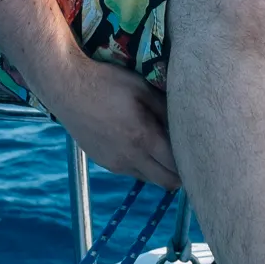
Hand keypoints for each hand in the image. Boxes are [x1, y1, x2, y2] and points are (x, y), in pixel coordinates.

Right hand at [49, 59, 179, 189]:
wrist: (66, 87)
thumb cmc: (106, 81)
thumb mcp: (141, 88)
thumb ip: (166, 108)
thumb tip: (185, 122)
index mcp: (143, 138)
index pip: (177, 166)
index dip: (191, 165)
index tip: (199, 155)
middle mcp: (129, 157)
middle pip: (166, 182)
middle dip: (180, 174)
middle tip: (187, 158)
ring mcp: (114, 163)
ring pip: (148, 178)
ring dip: (160, 169)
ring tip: (162, 148)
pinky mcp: (103, 163)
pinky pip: (131, 171)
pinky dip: (141, 165)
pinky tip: (138, 142)